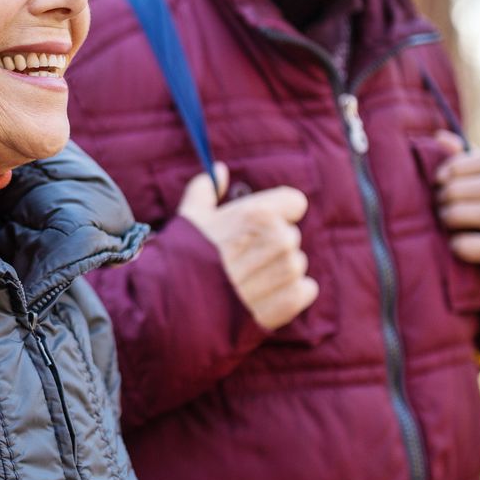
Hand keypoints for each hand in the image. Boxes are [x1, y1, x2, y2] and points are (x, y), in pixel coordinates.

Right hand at [177, 166, 319, 331]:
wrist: (174, 308)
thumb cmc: (181, 259)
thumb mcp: (189, 217)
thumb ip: (206, 189)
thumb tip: (219, 171)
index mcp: (258, 213)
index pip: (295, 202)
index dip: (279, 213)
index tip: (260, 226)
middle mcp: (278, 239)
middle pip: (291, 236)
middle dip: (271, 247)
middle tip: (243, 261)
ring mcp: (286, 272)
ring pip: (296, 265)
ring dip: (277, 273)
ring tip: (246, 282)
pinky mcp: (290, 302)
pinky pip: (305, 290)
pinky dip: (289, 295)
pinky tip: (261, 298)